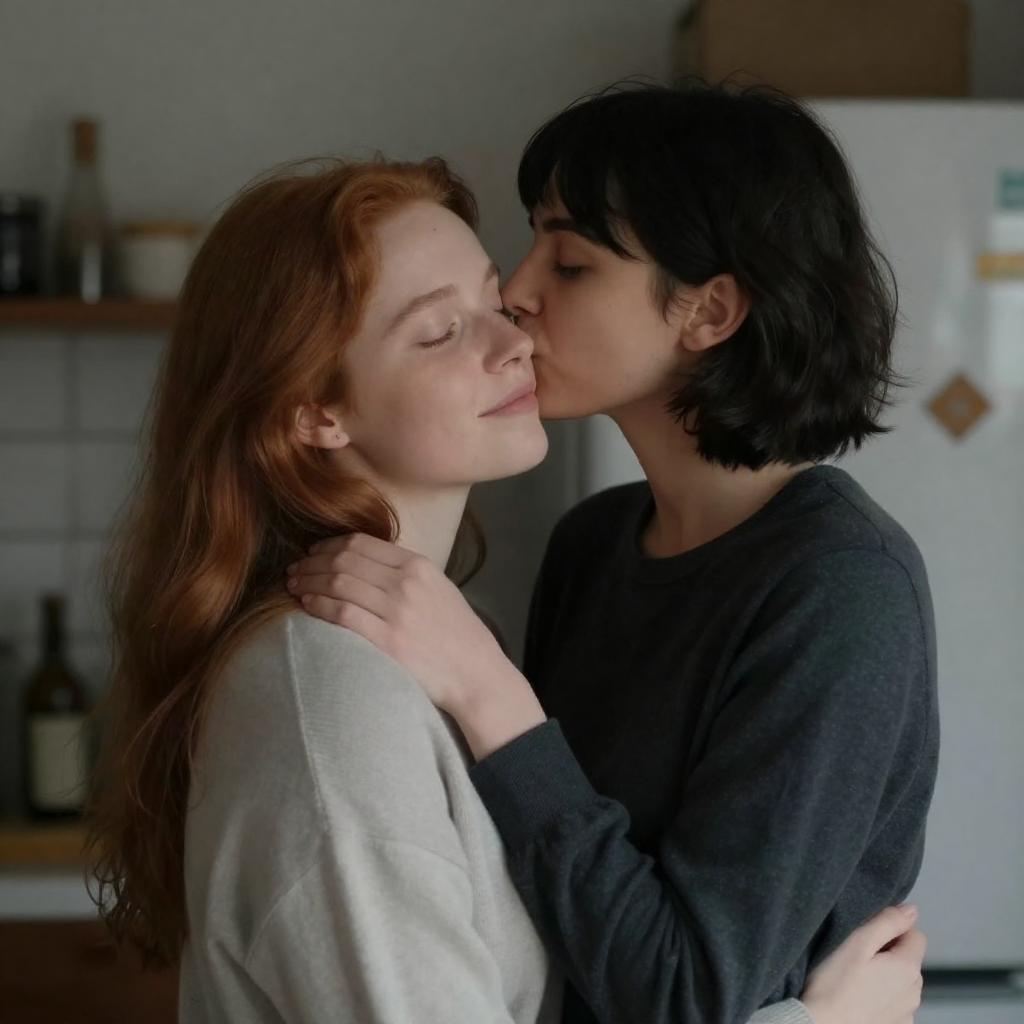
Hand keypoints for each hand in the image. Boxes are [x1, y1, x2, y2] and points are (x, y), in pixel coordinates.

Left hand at [286, 533, 545, 757]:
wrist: (475, 672)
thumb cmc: (456, 633)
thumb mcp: (438, 588)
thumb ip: (405, 574)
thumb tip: (362, 565)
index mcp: (418, 566)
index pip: (362, 543)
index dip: (329, 545)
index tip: (314, 552)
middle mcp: (406, 583)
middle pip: (344, 560)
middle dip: (312, 563)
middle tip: (295, 570)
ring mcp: (396, 612)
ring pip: (337, 583)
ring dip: (309, 582)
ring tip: (294, 586)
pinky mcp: (387, 641)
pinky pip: (341, 614)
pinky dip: (318, 605)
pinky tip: (307, 605)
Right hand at [801, 905, 924, 1023]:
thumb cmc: (835, 983)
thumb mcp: (857, 942)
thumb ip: (887, 922)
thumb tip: (911, 910)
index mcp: (908, 968)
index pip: (916, 935)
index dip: (893, 929)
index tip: (867, 937)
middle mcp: (915, 992)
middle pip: (908, 959)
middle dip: (889, 953)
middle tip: (857, 956)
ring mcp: (907, 1014)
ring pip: (902, 982)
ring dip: (887, 975)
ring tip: (857, 978)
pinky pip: (895, 1002)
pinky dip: (883, 997)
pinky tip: (860, 998)